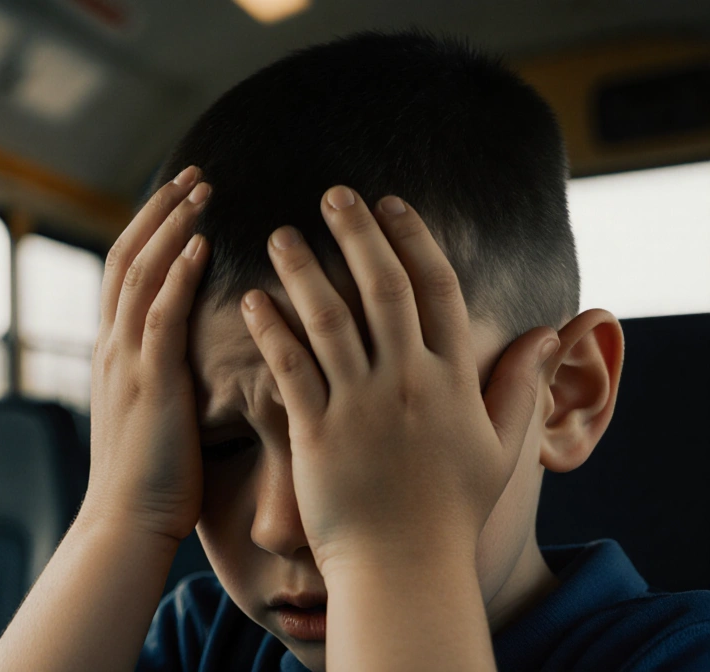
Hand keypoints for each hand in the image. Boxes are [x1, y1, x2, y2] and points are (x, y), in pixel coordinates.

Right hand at [81, 166, 211, 542]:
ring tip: (201, 188)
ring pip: (140, 274)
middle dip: (159, 209)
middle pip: (128, 255)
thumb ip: (166, 374)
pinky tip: (199, 244)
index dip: (152, 228)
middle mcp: (112, 345)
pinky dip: (176, 275)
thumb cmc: (152, 477)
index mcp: (115, 350)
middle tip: (195, 172)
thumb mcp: (155, 412)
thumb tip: (198, 354)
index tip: (183, 196)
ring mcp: (125, 361)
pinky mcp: (147, 382)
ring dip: (170, 225)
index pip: (127, 271)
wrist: (125, 523)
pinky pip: (159, 316)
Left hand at [241, 187, 558, 575]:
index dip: (413, 239)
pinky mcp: (316, 432)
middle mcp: (408, 382)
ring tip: (280, 234)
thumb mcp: (500, 448)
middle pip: (382, 288)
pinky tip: (251, 298)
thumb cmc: (451, 511)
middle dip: (357, 234)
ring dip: (304, 270)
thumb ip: (521, 386)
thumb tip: (549, 333)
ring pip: (329, 319)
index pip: (437, 289)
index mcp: (454, 379)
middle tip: (331, 193)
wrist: (403, 568)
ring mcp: (360, 405)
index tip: (391, 202)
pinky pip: (290, 368)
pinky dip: (270, 329)